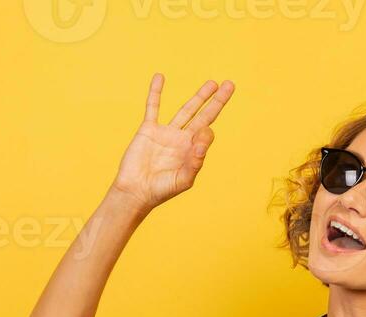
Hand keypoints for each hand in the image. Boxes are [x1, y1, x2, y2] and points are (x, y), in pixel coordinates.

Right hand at [111, 73, 234, 212]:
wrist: (136, 191)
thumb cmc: (161, 190)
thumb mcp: (183, 180)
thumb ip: (195, 162)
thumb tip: (203, 139)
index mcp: (193, 151)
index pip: (206, 133)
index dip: (205, 134)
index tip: (197, 141)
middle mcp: (182, 140)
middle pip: (203, 115)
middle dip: (216, 101)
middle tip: (229, 85)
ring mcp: (166, 133)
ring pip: (185, 110)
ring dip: (198, 96)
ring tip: (212, 83)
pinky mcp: (149, 129)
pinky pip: (153, 107)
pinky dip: (155, 92)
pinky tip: (160, 77)